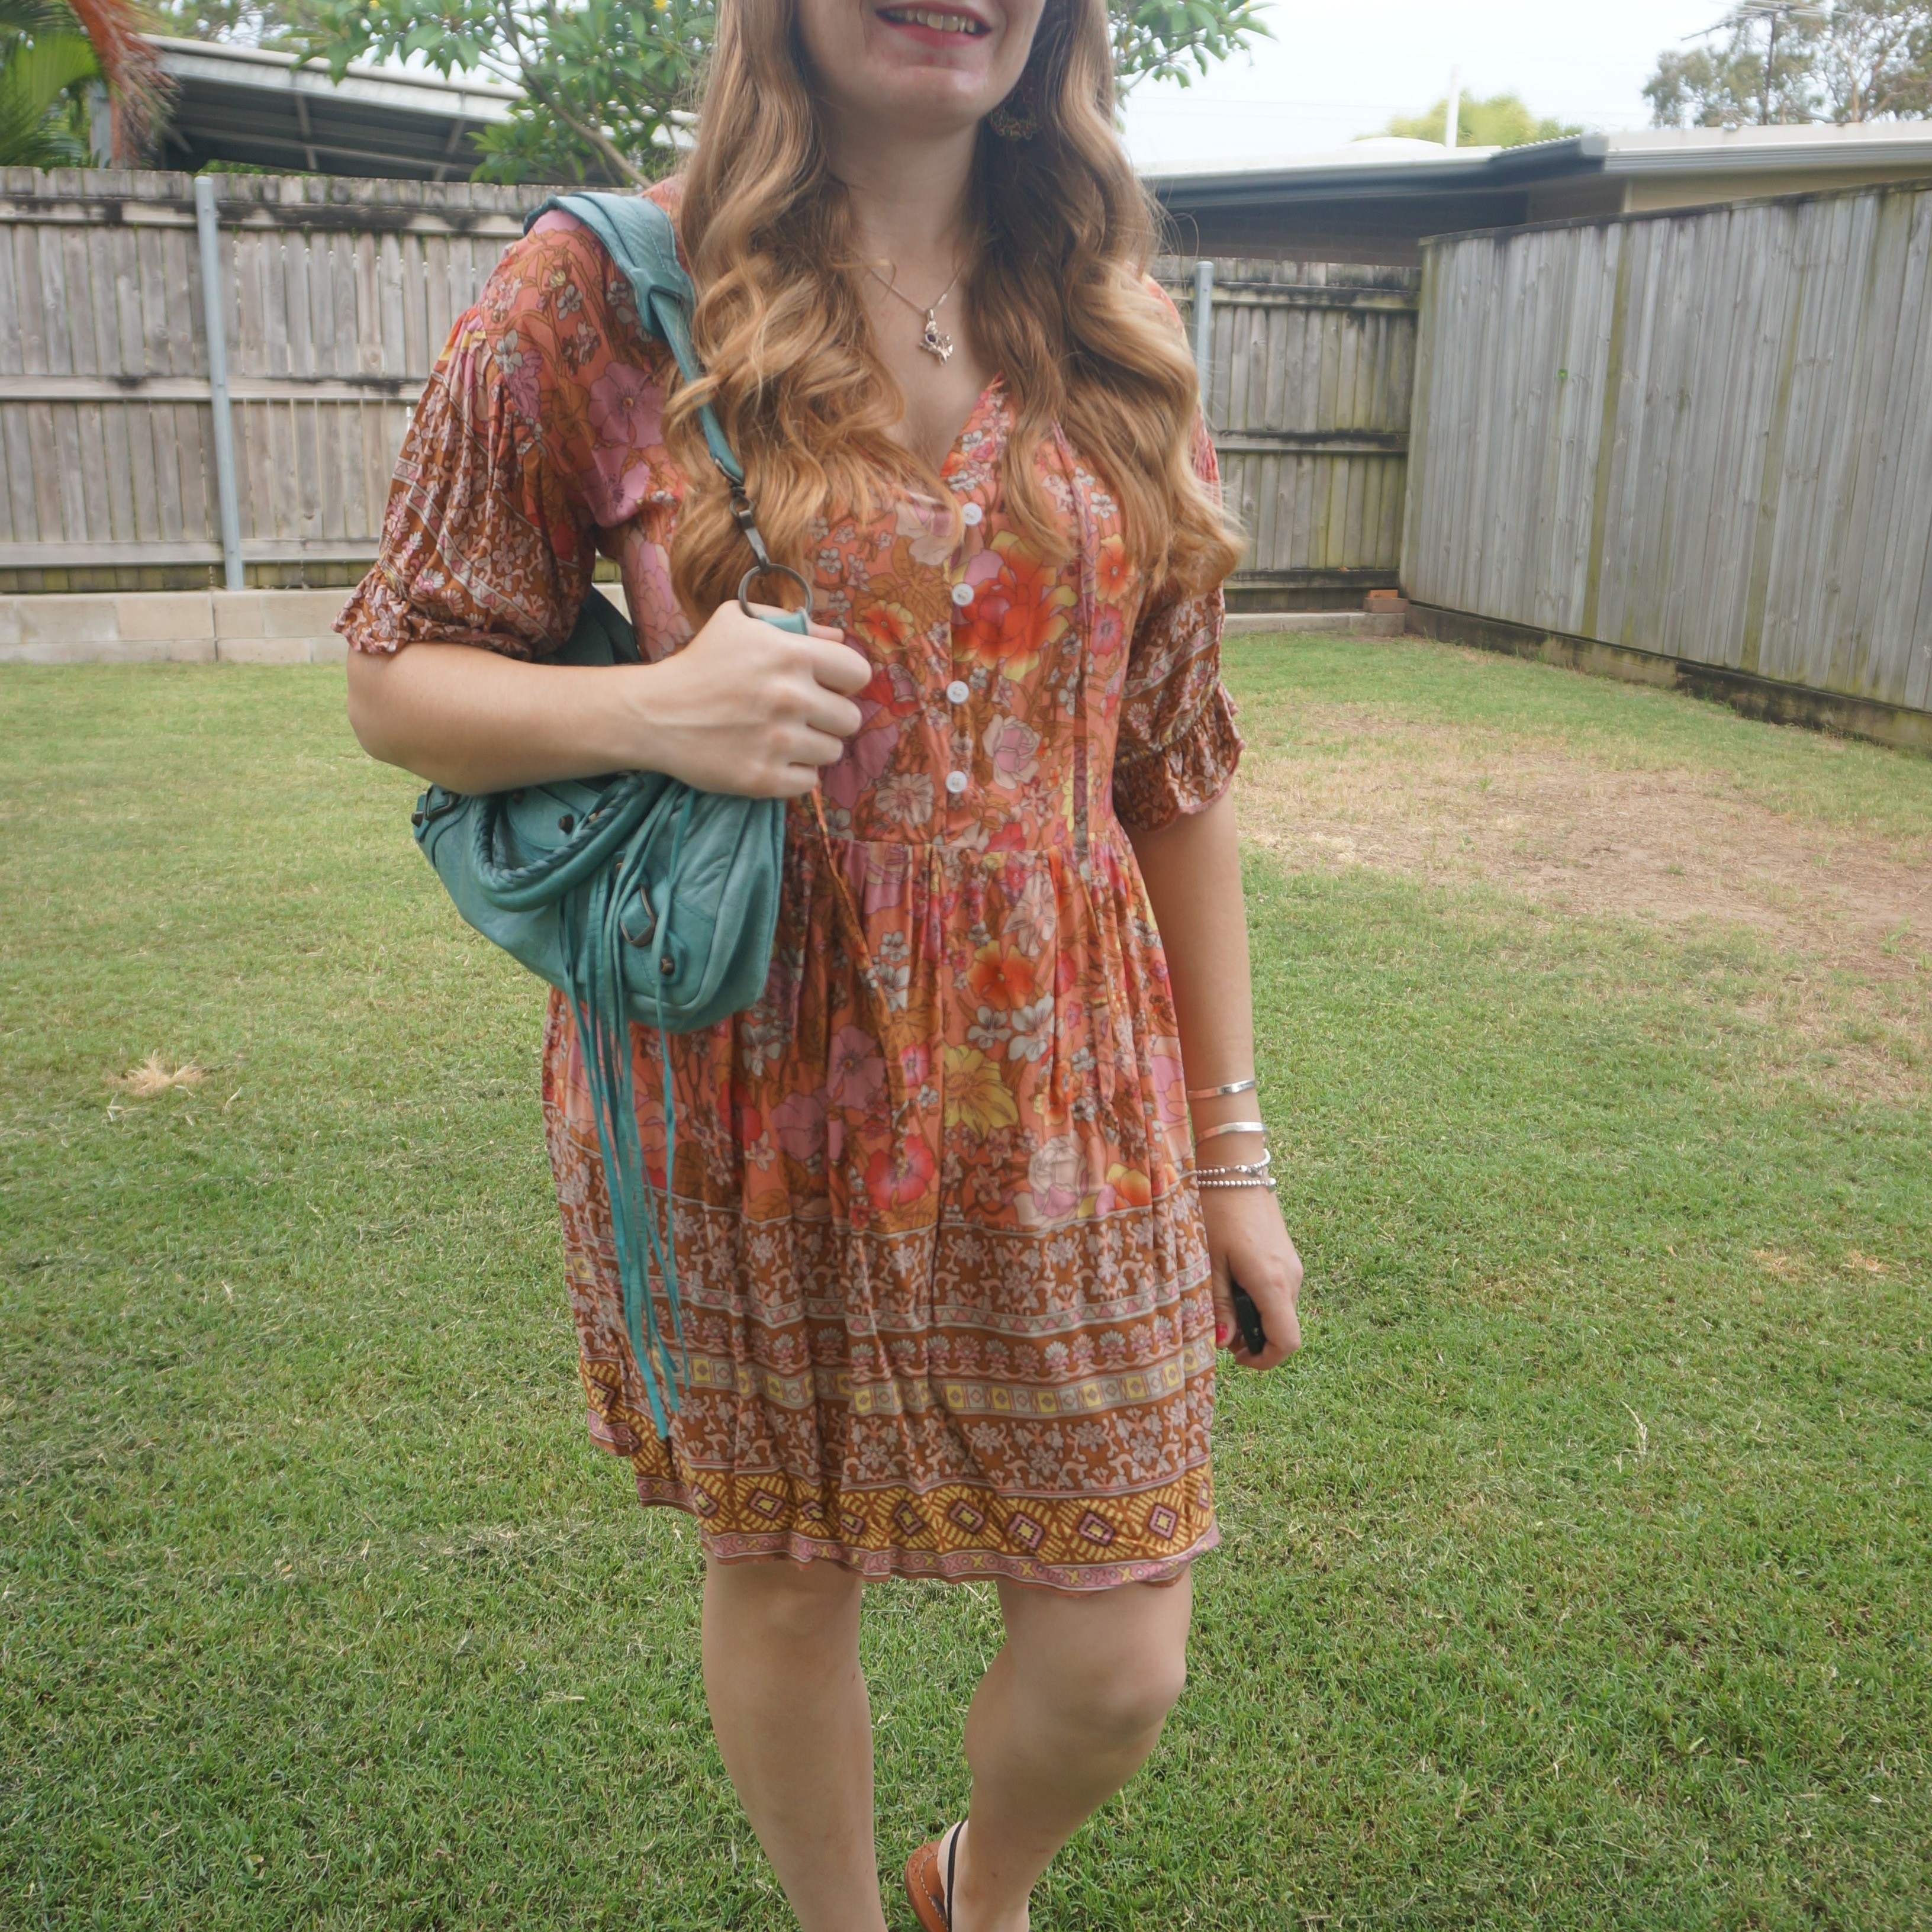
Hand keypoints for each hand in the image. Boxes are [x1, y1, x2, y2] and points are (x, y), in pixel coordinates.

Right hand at [624, 601, 869, 797]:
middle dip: (830, 716)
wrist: (655, 713)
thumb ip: (794, 624)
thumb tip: (838, 639)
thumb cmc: (701, 663)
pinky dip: (794, 774)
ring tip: (782, 736)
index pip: (859, 674)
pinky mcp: (764, 778)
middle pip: (850, 719)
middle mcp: (790, 698)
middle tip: (802, 715)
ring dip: (812, 746)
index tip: (828, 685)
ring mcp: (778, 741)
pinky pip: (809, 782)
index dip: (845, 680)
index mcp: (791, 655)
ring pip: (832, 752)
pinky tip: (771, 758)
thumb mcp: (740, 622)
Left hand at [1200, 1185, 1302, 1370]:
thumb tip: (1225, 1342)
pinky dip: (1258, 1300)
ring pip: (1279, 1311)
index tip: (1236, 1358)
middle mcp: (1290, 1278)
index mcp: (1272, 1282)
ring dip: (1255, 1319)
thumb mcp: (1210, 1263)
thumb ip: (1219, 1305)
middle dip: (1254, 1340)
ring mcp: (1292, 1266)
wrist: (1235, 1169)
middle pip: (1283, 1329)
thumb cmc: (1217, 1213)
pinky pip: (1278, 1292)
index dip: (1264, 1360)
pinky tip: (1232, 1282)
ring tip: (1221, 1301)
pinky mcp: (1287, 1257)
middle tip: (1220, 1329)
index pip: (1287, 1341)